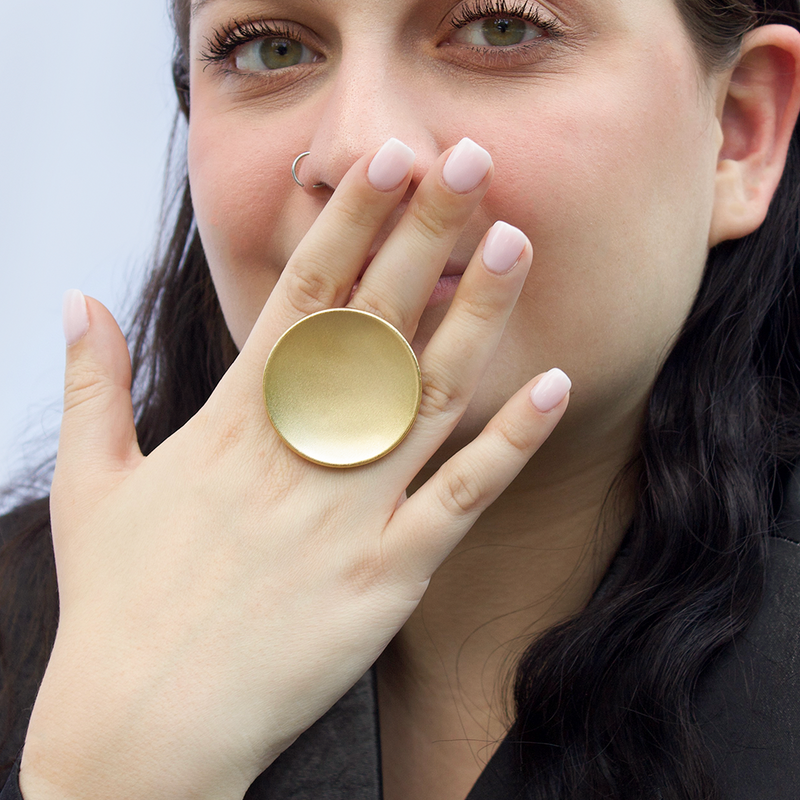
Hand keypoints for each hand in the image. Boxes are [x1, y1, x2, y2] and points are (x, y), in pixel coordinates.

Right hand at [20, 138, 569, 799]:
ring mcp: (348, 515)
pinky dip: (510, 445)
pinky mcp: (385, 578)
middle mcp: (296, 456)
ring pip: (427, 396)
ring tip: (512, 242)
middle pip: (374, 324)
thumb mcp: (88, 486)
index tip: (388, 163)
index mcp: (231, 425)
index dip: (348, 223)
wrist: (143, 729)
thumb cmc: (118, 605)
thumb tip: (74, 302)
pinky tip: (550, 388)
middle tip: (468, 162)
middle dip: (422, 236)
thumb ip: (89, 386)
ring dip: (475, 316)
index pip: (299, 297)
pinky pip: (460, 500)